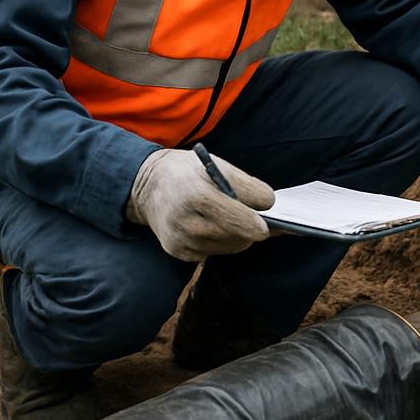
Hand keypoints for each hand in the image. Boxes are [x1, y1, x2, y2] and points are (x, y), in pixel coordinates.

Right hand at [126, 149, 274, 261]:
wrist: (148, 186)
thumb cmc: (190, 172)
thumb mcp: (220, 166)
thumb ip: (249, 186)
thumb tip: (271, 205)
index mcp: (199, 196)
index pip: (242, 220)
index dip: (261, 221)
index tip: (269, 217)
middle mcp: (187, 223)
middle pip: (240, 238)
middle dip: (252, 228)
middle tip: (253, 215)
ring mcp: (181, 241)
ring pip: (231, 247)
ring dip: (238, 235)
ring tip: (229, 216)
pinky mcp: (178, 252)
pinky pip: (215, 252)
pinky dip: (221, 241)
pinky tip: (212, 225)